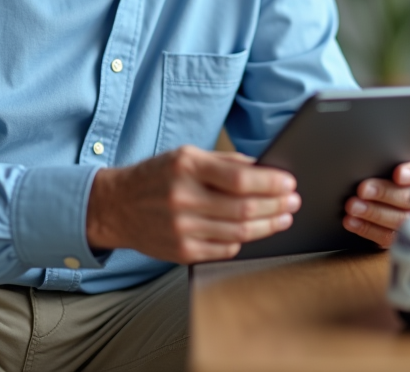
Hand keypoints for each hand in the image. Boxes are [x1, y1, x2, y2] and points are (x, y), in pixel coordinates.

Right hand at [86, 145, 299, 263]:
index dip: (271, 183)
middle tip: (293, 202)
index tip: (289, 184)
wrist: (116, 207)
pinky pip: (225, 250)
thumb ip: (224, 162)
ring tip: (283, 218)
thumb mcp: (185, 156)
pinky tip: (255, 232)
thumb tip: (263, 169)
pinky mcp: (181, 252)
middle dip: (276, 205)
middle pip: (244, 208)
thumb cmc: (155, 177)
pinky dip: (244, 241)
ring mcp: (182, 228)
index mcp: (186, 167)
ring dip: (268, 226)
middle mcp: (183, 198)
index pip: (240, 179)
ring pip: (239, 233)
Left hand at [343, 151, 409, 248]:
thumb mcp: (405, 155)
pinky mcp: (403, 236)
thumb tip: (377, 158)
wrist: (402, 184)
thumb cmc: (402, 166)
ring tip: (354, 205)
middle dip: (385, 193)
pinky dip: (367, 228)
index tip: (398, 174)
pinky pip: (387, 236)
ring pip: (399, 220)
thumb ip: (398, 156)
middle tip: (363, 189)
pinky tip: (353, 220)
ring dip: (373, 213)